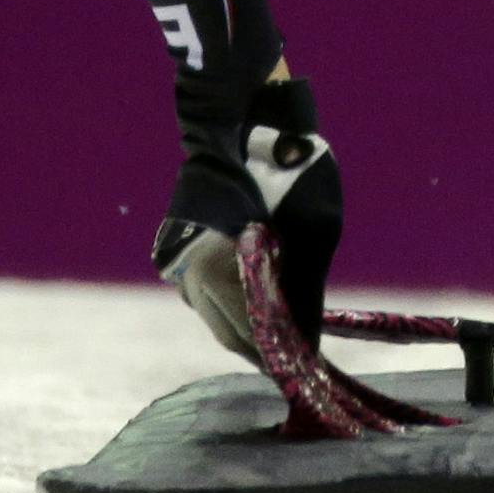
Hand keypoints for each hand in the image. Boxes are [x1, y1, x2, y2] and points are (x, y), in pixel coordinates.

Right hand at [153, 77, 342, 360]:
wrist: (238, 122)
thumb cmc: (285, 172)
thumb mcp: (314, 229)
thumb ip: (307, 287)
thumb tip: (308, 337)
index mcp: (219, 274)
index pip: (255, 339)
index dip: (286, 357)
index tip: (313, 370)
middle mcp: (189, 278)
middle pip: (232, 336)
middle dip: (269, 349)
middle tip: (304, 356)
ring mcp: (179, 266)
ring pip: (217, 318)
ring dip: (250, 328)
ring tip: (289, 329)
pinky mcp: (179, 254)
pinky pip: (207, 297)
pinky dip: (233, 305)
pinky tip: (263, 300)